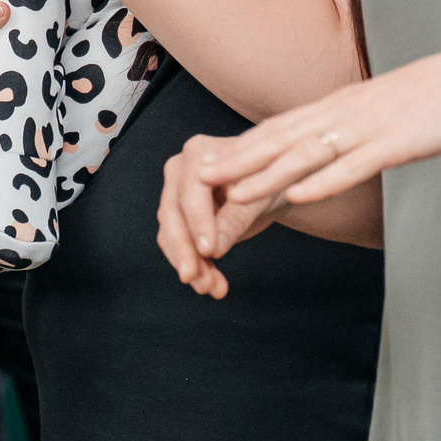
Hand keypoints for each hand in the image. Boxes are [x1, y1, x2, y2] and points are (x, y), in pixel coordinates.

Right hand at [156, 131, 286, 297]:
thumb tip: (214, 248)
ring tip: (211, 288)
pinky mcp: (177, 215)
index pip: (191, 191)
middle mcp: (179, 169)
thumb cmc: (269, 180)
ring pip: (171, 233)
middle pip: (173, 214)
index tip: (208, 251)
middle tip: (200, 281)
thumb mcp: (261, 196)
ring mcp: (174, 192)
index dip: (198, 223)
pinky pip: (175, 244)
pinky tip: (210, 283)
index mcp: (199, 152)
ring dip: (189, 263)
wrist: (269, 186)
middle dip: (186, 251)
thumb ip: (236, 218)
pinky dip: (192, 265)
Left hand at [192, 42, 440, 213]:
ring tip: (233, 193)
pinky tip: (299, 198)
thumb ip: (350, 127)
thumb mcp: (379, 112)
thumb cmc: (433, 101)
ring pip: (306, 155)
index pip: (279, 129)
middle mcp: (343, 114)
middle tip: (197, 177)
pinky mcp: (393, 145)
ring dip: (267, 175)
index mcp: (339, 107)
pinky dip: (323, 183)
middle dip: (237, 160)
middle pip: (280, 140)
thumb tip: (325, 147)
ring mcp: (366, 129)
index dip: (240, 148)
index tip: (205, 163)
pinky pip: (352, 167)